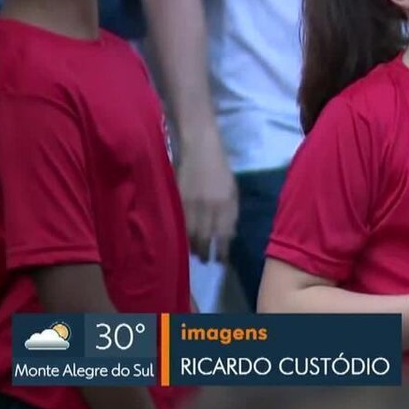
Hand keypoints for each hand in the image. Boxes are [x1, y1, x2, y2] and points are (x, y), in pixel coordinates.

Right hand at [177, 137, 237, 262]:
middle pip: (205, 237)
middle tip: (206, 261)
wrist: (200, 147)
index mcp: (226, 204)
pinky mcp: (176, 198)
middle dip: (205, 252)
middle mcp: (209, 206)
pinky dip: (181, 233)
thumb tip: (227, 236)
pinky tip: (182, 239)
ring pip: (189, 233)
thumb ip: (230, 213)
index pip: (224, 235)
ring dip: (192, 246)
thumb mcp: (232, 190)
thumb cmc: (220, 168)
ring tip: (194, 254)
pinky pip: (178, 222)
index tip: (221, 261)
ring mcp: (191, 203)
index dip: (222, 251)